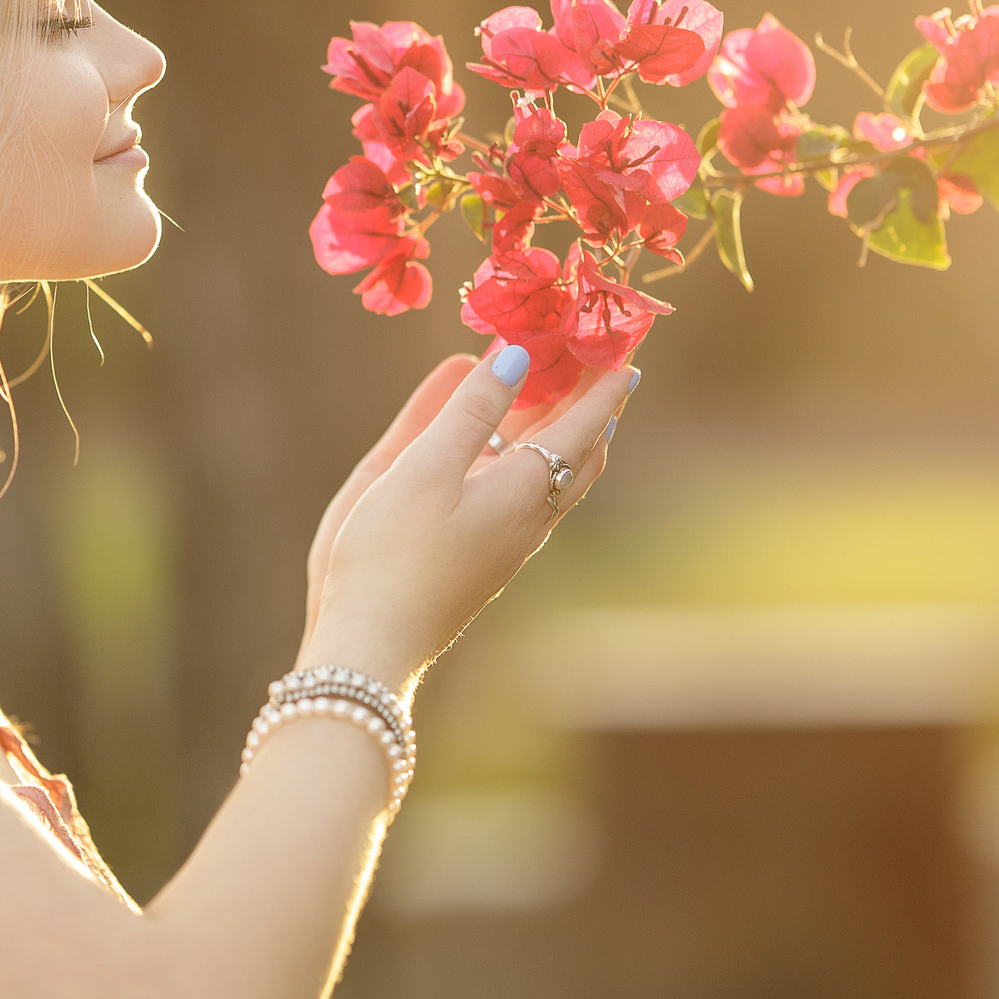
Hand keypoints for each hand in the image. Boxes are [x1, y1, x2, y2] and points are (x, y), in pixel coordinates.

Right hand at [301, 346, 635, 688]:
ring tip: (565, 400)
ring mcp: (507, 541)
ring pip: (554, 480)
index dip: (602, 390)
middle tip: (600, 370)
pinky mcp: (483, 557)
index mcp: (523, 492)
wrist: (372, 643)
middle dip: (594, 411)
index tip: (626, 355)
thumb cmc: (393, 552)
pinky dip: (527, 458)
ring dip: (565, 435)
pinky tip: (503, 448)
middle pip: (580, 456)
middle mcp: (528, 517)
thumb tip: (516, 356)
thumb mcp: (425, 468)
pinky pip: (523, 495)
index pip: (582, 428)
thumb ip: (471, 410)